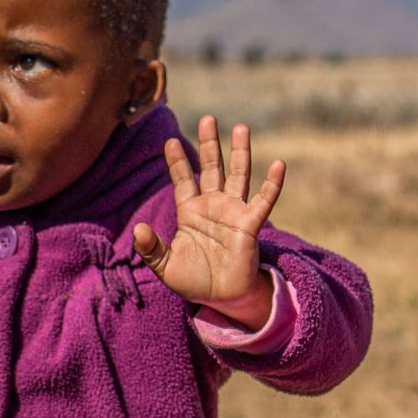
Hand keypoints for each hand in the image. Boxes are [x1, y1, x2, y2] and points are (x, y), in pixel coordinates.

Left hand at [133, 115, 283, 328]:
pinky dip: (272, 184)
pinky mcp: (250, 224)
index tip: (168, 141)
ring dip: (240, 152)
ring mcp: (233, 212)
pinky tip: (279, 164)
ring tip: (241, 127)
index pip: (183, 180)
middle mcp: (213, 206)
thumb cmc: (195, 280)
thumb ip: (151, 249)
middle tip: (209, 118)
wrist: (222, 299)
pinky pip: (263, 201)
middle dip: (209, 144)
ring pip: (237, 175)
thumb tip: (138, 230)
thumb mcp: (165, 267)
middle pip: (211, 167)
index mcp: (190, 212)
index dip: (177, 161)